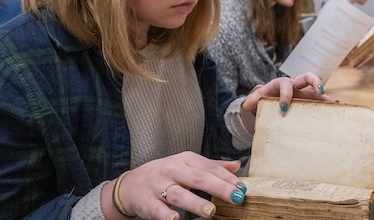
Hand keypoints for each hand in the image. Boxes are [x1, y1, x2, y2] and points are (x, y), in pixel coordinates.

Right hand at [103, 152, 244, 219]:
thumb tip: (236, 166)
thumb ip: (212, 166)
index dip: (226, 178)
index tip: (241, 188)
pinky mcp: (148, 203)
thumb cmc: (166, 174)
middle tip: (235, 197)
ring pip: (179, 194)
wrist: (132, 184)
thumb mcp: (187, 165)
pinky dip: (166, 215)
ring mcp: (160, 187)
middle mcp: (173, 171)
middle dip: (218, 188)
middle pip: (198, 178)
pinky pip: (158, 210)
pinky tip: (176, 219)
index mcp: (185, 160)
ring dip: (195, 202)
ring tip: (210, 210)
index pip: (209, 167)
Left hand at [241, 72, 336, 114]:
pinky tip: (336, 109)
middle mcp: (294, 85)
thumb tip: (246, 105)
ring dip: (325, 96)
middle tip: (319, 91)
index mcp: (280, 84)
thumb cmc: (262, 99)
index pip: (284, 85)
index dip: (285, 95)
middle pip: (306, 77)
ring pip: (316, 91)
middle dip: (314, 82)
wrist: (266, 103)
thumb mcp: (255, 99)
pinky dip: (326, 104)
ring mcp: (303, 93)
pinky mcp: (307, 101)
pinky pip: (318, 101)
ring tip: (334, 103)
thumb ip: (252, 100)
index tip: (283, 107)